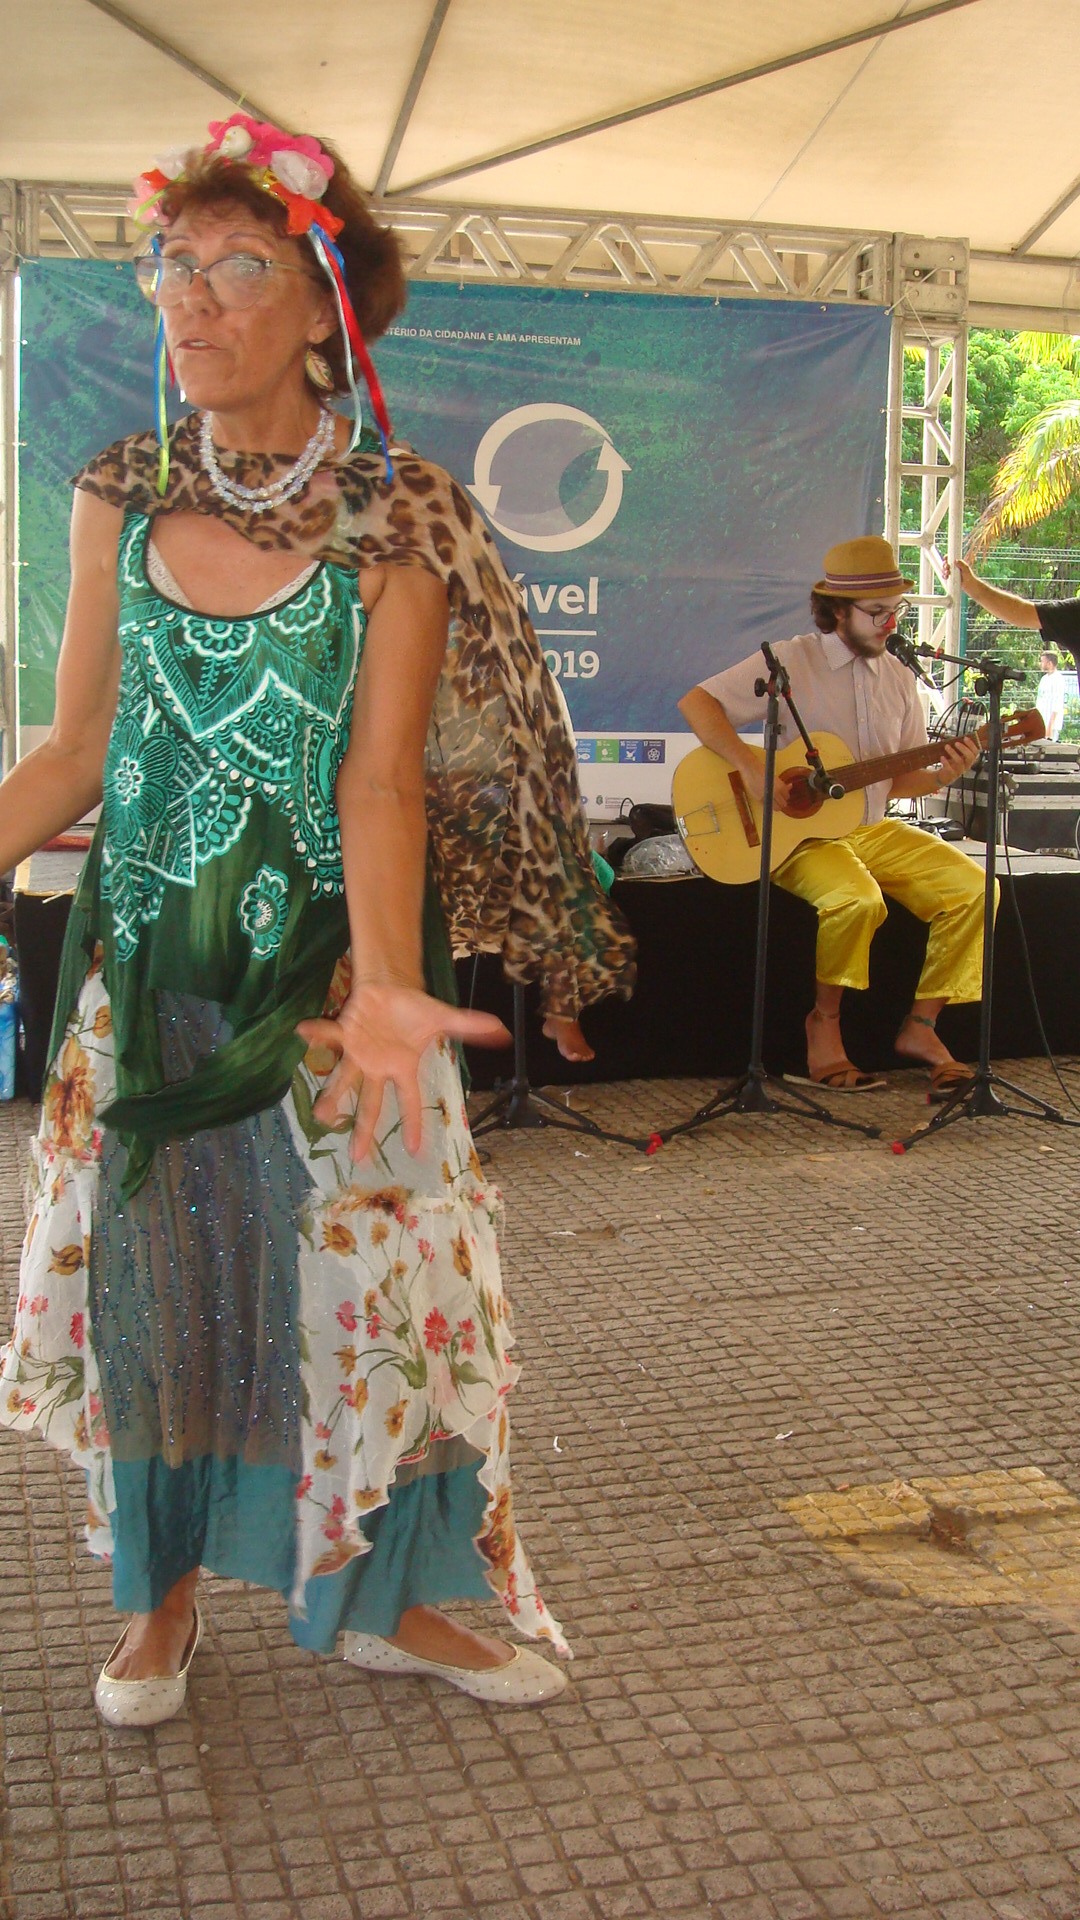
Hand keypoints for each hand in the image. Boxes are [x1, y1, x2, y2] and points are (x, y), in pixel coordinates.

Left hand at [297, 984, 509, 1162]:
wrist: (390, 989)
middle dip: (364, 1129)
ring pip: (345, 1079)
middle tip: (358, 1157)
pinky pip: (329, 1035)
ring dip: (333, 1095)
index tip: (415, 1151)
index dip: (412, 1124)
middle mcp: (379, 1068)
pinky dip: (317, 1034)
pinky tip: (303, 1032)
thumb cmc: (414, 1010)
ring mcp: (359, 1054)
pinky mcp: (345, 1034)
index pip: (409, 1101)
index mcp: (402, 1069)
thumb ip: (469, 1027)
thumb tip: (502, 1031)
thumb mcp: (443, 1019)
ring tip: (321, 1114)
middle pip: (372, 1103)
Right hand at [738, 759, 799, 816]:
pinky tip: (767, 799)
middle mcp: (774, 793)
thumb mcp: (775, 777)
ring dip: (776, 805)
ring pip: (776, 808)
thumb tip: (790, 786)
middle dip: (782, 802)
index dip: (785, 796)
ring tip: (774, 800)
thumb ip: (783, 784)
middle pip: (783, 804)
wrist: (750, 769)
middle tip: (779, 798)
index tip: (783, 794)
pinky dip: (769, 804)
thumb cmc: (762, 770)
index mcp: (780, 787)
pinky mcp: (759, 800)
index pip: (787, 796)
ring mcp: (766, 797)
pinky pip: (767, 806)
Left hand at [935, 733, 981, 784]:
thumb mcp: (955, 756)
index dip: (972, 745)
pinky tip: (942, 757)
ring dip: (953, 753)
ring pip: (959, 762)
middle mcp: (966, 766)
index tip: (965, 738)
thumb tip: (954, 738)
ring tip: (946, 746)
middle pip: (970, 757)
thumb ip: (957, 749)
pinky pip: (950, 769)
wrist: (943, 777)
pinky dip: (946, 762)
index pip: (975, 752)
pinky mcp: (951, 776)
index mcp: (969, 760)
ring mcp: (959, 771)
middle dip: (964, 749)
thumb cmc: (950, 763)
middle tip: (956, 743)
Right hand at [944, 556, 975, 593]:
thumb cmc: (969, 576)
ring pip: (944, 570)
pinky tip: (946, 577)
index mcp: (957, 563)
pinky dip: (944, 576)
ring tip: (947, 573)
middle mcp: (954, 567)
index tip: (945, 559)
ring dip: (944, 571)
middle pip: (946, 564)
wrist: (969, 585)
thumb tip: (955, 560)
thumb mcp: (966, 568)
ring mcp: (951, 572)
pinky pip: (944, 576)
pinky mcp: (950, 578)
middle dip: (945, 565)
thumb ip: (961, 564)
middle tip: (947, 568)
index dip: (947, 558)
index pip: (950, 558)